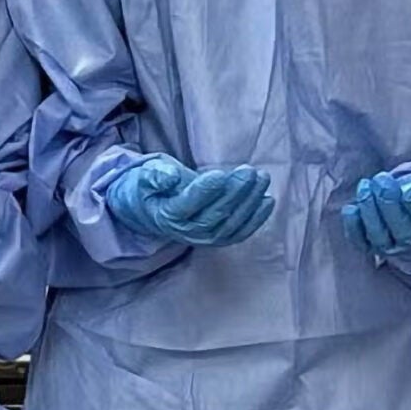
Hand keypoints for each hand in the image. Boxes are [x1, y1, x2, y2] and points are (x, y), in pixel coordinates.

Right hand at [106, 155, 274, 246]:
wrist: (146, 210)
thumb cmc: (146, 188)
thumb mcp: (143, 176)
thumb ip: (155, 176)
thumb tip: (172, 176)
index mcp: (166, 215)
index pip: (188, 205)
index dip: (205, 191)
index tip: (219, 174)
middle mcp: (186, 232)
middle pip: (215, 215)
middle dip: (235, 192)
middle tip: (249, 171)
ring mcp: (203, 238)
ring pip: (230, 224)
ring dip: (250, 202)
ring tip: (261, 178)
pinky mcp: (216, 237)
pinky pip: (238, 233)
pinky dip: (255, 219)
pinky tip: (267, 201)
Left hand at [341, 169, 410, 256]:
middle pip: (401, 228)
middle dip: (389, 203)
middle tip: (382, 180)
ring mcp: (395, 245)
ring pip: (380, 235)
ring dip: (370, 211)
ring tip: (366, 186)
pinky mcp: (376, 244)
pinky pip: (363, 242)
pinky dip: (354, 229)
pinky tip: (351, 209)